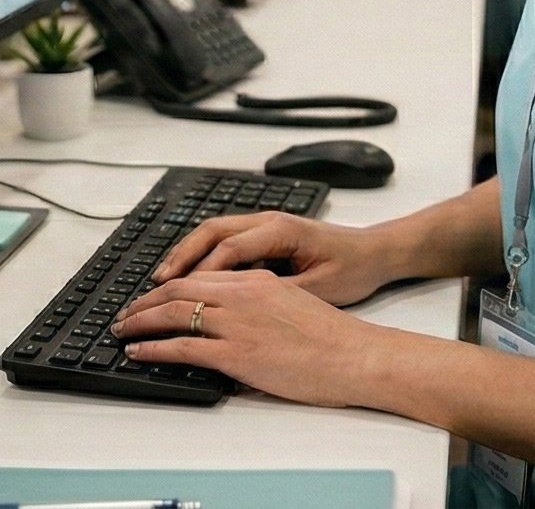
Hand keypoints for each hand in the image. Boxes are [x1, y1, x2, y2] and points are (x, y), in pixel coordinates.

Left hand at [110, 269, 395, 406]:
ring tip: (122, 331)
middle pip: (178, 289)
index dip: (167, 286)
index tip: (149, 297)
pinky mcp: (237, 353)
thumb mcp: (293, 304)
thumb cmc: (335, 338)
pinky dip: (153, 347)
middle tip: (125, 313)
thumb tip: (233, 321)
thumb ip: (259, 306)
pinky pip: (182, 346)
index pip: (199, 276)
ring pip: (173, 314)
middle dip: (145, 302)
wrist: (358, 356)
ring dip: (140, 322)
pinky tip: (139, 351)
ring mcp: (237, 323)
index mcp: (256, 280)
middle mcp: (242, 294)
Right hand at [148, 210, 402, 305]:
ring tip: (163, 281)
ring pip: (212, 233)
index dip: (200, 271)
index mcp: (280, 231)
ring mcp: (265, 225)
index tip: (177, 293)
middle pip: (210, 232)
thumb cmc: (354, 269)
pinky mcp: (266, 235)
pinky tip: (191, 278)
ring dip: (186, 255)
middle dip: (180, 258)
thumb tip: (241, 313)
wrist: (378, 252)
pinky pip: (224, 240)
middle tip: (156, 285)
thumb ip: (279, 296)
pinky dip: (203, 257)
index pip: (228, 247)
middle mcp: (267, 221)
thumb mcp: (320, 289)